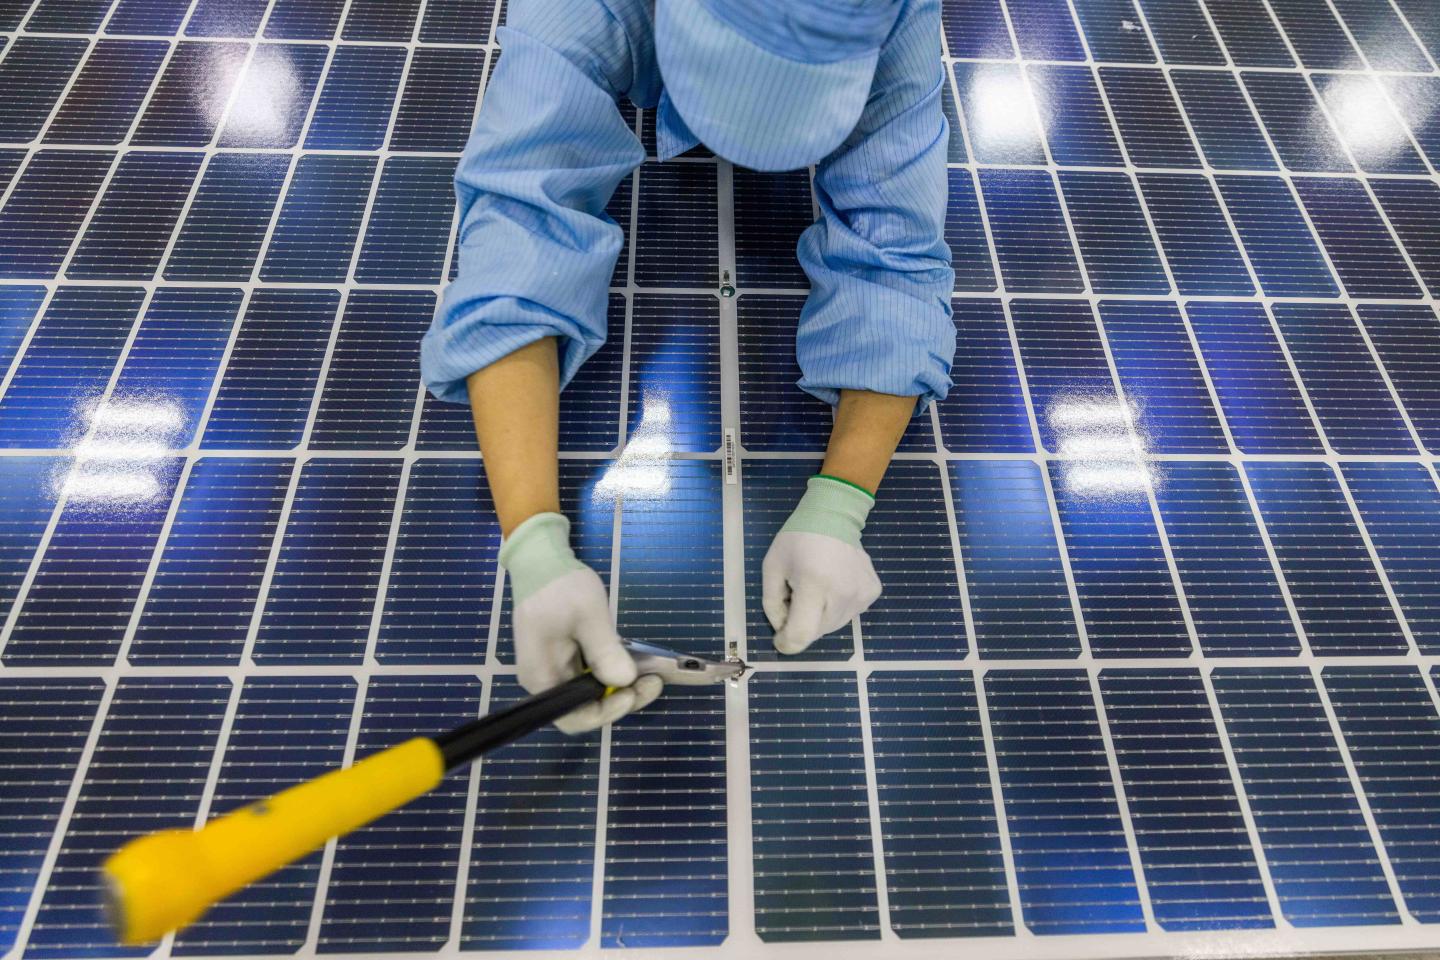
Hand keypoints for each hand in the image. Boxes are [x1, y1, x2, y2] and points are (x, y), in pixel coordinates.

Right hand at [502, 513, 661, 732]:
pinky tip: (633, 664)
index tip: (633, 693)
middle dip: (621, 699)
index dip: (606, 713)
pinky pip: (590, 678)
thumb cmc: (560, 585)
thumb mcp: (588, 614)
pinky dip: (612, 674)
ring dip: (621, 688)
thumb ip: (604, 650)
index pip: (574, 718)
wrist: (541, 560)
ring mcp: (554, 671)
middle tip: (653, 681)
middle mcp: (545, 681)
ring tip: (650, 675)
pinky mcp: (565, 660)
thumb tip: (625, 682)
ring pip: (590, 695)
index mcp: (541, 676)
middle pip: (585, 709)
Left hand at [762, 476, 881, 654]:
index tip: (780, 637)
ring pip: (833, 626)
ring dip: (819, 616)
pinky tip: (832, 584)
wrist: (834, 516)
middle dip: (802, 623)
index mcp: (814, 584)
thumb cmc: (797, 540)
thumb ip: (772, 604)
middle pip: (817, 632)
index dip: (786, 642)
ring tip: (815, 588)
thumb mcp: (772, 568)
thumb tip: (783, 630)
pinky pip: (848, 614)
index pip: (801, 634)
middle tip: (796, 597)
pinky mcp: (872, 592)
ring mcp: (861, 594)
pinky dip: (835, 607)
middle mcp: (842, 593)